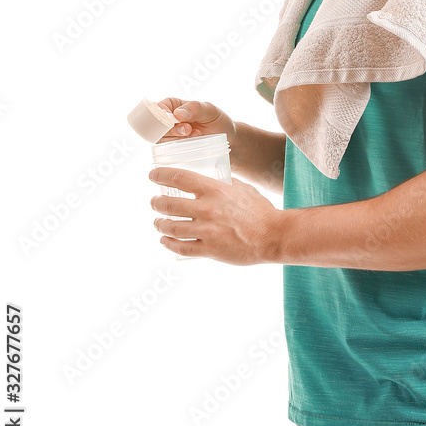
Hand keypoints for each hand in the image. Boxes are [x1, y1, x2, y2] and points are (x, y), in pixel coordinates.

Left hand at [149, 167, 279, 264]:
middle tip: (154, 202)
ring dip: (159, 223)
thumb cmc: (260, 210)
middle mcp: (207, 209)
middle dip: (156, 203)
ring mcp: (207, 231)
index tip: (152, 175)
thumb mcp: (242, 187)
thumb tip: (212, 176)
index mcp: (215, 190)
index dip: (160, 175)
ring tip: (157, 222)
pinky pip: (181, 248)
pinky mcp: (209, 250)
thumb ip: (225, 182)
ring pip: (171, 227)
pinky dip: (168, 244)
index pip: (179, 178)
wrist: (273, 235)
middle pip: (168, 204)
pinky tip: (164, 241)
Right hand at [155, 98, 234, 142]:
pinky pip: (166, 150)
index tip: (176, 121)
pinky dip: (178, 149)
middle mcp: (168, 120)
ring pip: (160, 139)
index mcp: (173, 105)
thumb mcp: (211, 110)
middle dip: (171, 129)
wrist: (227, 139)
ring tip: (195, 135)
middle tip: (188, 130)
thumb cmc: (218, 121)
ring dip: (177, 139)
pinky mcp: (172, 148)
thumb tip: (178, 113)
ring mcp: (169, 135)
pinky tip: (192, 144)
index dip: (162, 115)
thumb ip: (196, 108)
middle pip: (157, 125)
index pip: (158, 108)